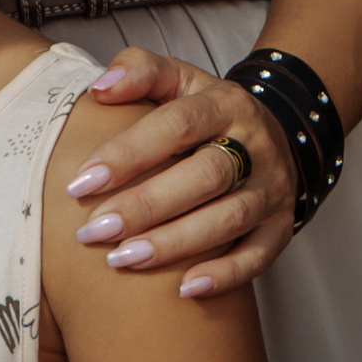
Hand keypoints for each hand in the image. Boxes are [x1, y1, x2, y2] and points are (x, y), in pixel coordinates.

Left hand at [64, 51, 298, 297]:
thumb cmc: (208, 114)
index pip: (177, 124)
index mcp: (225, 103)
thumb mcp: (179, 81)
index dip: (129, 153)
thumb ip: (139, 71)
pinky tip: (185, 289)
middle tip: (93, 231)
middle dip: (146, 205)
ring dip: (175, 242)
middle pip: (205, 175)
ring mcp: (272, 187)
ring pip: (230, 218)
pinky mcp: (280, 225)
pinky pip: (260, 255)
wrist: (276, 135)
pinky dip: (225, 274)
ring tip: (123, 259)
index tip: (81, 183)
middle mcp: (255, 144)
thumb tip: (100, 88)